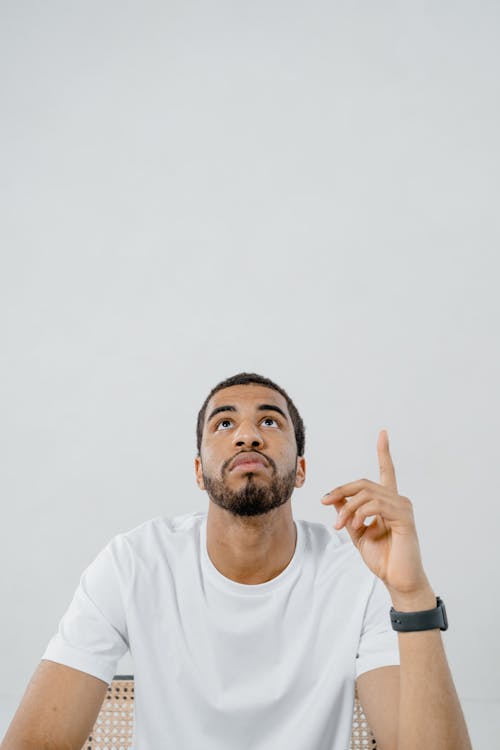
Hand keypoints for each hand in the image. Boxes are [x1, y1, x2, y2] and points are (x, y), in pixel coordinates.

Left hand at [321, 430, 429, 596]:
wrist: (398, 580)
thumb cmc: (383, 558)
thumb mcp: (358, 534)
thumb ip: (348, 514)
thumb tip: (335, 499)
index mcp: (388, 502)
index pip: (387, 471)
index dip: (384, 452)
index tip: (383, 433)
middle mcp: (398, 500)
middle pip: (364, 483)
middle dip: (341, 490)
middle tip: (324, 501)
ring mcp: (403, 507)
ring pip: (366, 494)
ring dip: (347, 508)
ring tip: (339, 524)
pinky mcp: (404, 517)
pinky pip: (376, 505)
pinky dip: (360, 513)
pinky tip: (356, 525)